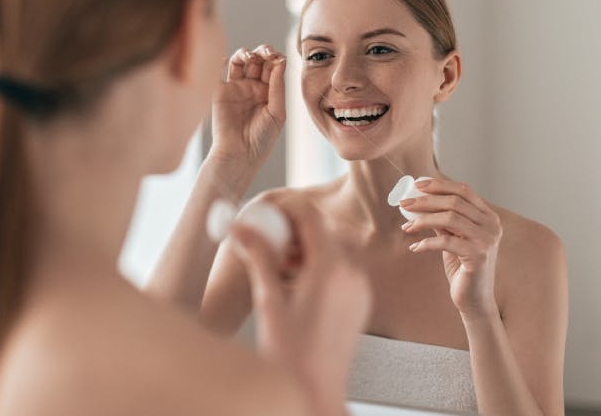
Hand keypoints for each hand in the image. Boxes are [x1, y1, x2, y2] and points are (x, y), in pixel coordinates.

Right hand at [209, 44, 285, 168]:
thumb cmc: (261, 139)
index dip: (276, 58)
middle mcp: (252, 87)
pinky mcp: (219, 91)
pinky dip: (221, 61)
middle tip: (267, 53)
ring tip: (250, 57)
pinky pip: (218, 71)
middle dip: (263, 52)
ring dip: (246, 53)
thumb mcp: (277, 112)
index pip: (273, 67)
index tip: (279, 57)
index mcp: (268, 91)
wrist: (239, 154)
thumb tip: (281, 61)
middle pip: (258, 60)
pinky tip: (226, 59)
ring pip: (239, 61)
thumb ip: (278, 87)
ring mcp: (235, 87)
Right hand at [229, 201, 370, 414]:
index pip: (311, 217)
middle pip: (323, 231)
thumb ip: (258, 257)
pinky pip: (341, 269)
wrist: (315, 393)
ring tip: (279, 265)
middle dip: (295, 230)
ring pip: (333, 249)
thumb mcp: (269, 301)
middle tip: (269, 238)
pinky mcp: (360, 301)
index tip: (269, 209)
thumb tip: (241, 228)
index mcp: (331, 269)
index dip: (288, 207)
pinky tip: (296, 283)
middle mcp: (352, 274)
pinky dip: (319, 266)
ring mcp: (360, 288)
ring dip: (306, 248)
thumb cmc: (292, 355)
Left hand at [400, 179, 502, 320]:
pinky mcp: (478, 256)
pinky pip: (445, 242)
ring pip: (450, 218)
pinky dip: (426, 243)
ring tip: (406, 227)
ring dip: (423, 220)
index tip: (417, 185)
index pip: (464, 190)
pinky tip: (415, 248)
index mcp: (488, 216)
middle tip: (404, 204)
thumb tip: (419, 202)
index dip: (440, 185)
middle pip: (454, 202)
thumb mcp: (453, 238)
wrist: (474, 299)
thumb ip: (443, 221)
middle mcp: (492, 225)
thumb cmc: (463, 266)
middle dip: (425, 201)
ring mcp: (487, 240)